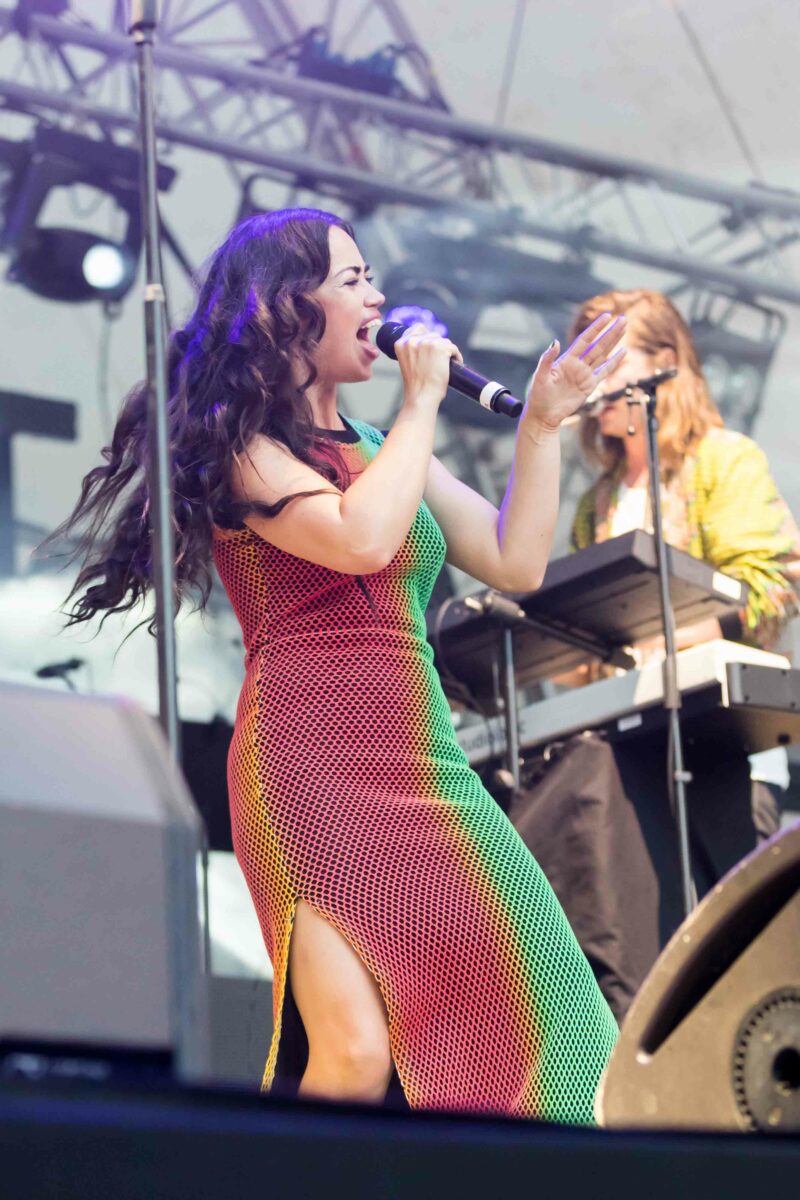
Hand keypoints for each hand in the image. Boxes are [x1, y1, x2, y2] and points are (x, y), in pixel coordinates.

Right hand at [394, 323, 462, 414]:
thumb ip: (413, 352)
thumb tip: (428, 345)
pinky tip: (453, 365)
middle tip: (439, 361)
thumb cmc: (416, 386)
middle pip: (433, 335)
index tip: (431, 347)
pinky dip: (456, 356)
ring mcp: (427, 342)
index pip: (418, 328)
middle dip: (438, 346)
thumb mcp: (408, 364)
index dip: (426, 337)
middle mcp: (413, 340)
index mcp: (401, 344)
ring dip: (447, 351)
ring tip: (445, 365)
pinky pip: (453, 348)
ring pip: (444, 341)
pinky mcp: (441, 347)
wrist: (421, 397)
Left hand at [524, 313, 626, 431]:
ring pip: (603, 355)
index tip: (606, 316)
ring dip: (614, 342)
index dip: (596, 328)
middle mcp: (578, 364)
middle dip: (610, 332)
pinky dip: (614, 362)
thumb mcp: (540, 376)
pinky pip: (604, 372)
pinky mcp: (590, 386)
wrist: (543, 415)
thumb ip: (547, 359)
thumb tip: (555, 342)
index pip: (585, 340)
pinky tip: (622, 352)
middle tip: (622, 318)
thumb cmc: (538, 395)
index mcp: (566, 359)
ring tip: (624, 328)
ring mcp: (585, 375)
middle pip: (598, 344)